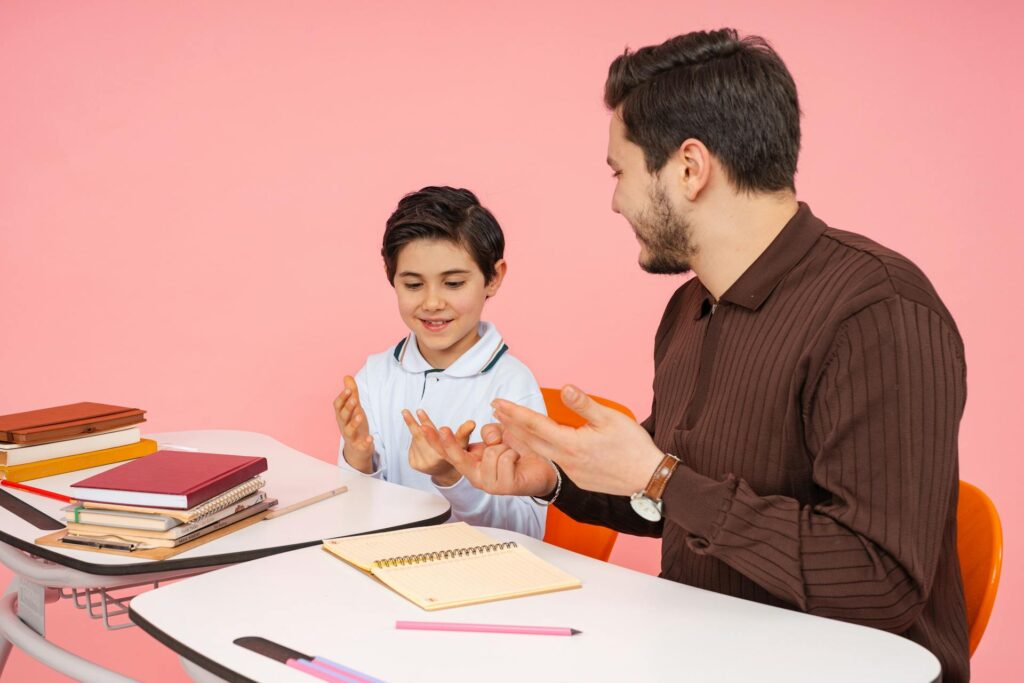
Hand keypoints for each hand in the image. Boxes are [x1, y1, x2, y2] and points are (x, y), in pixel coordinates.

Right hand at [333, 376, 374, 472]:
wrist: (356, 449)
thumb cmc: (354, 425)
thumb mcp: (354, 408)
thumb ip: (352, 393)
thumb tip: (347, 376)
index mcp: (342, 416)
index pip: (338, 405)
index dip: (342, 397)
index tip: (348, 389)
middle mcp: (344, 425)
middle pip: (343, 416)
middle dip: (348, 408)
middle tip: (354, 400)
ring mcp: (351, 437)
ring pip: (349, 430)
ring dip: (354, 423)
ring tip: (360, 416)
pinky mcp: (359, 446)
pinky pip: (361, 445)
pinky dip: (365, 442)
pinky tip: (370, 438)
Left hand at [403, 409, 472, 486]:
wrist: (447, 471)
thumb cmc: (455, 454)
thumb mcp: (462, 444)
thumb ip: (464, 432)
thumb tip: (471, 422)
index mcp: (442, 457)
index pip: (433, 436)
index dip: (426, 423)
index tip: (419, 411)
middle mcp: (430, 462)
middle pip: (420, 437)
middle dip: (412, 422)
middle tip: (405, 411)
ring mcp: (420, 464)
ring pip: (416, 440)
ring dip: (416, 426)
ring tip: (415, 413)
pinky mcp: (413, 464)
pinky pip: (412, 445)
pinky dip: (416, 437)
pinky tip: (420, 432)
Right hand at [422, 422, 557, 497]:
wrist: (543, 467)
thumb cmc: (519, 451)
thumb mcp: (500, 435)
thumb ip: (488, 434)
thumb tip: (489, 439)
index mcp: (472, 464)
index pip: (449, 452)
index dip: (435, 440)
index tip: (423, 427)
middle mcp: (476, 476)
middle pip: (457, 457)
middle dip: (449, 442)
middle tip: (442, 428)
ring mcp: (489, 484)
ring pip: (490, 453)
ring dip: (505, 447)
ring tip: (512, 455)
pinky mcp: (504, 487)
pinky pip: (505, 458)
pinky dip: (514, 454)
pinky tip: (518, 462)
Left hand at [492, 385, 663, 495]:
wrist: (649, 478)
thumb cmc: (633, 447)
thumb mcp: (610, 419)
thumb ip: (583, 404)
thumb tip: (564, 387)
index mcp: (571, 444)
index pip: (534, 424)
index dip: (514, 412)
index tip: (497, 402)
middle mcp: (565, 460)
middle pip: (530, 439)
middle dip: (510, 424)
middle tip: (495, 410)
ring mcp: (571, 472)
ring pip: (540, 452)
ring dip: (522, 437)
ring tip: (509, 425)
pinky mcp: (579, 478)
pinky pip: (552, 460)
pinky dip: (538, 449)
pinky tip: (537, 443)